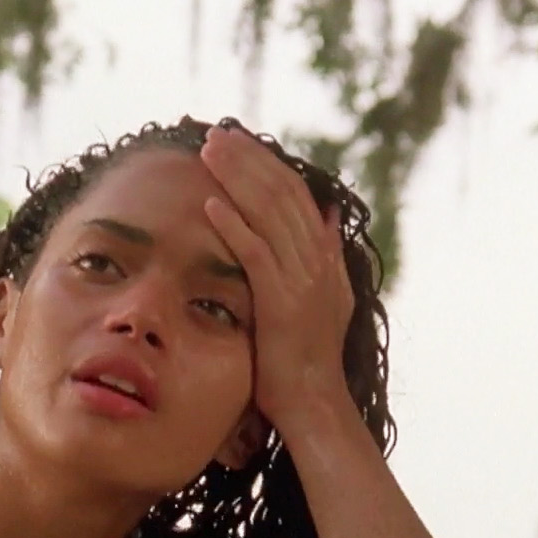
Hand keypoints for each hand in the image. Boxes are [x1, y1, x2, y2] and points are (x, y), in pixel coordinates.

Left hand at [199, 126, 354, 430]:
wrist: (315, 405)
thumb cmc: (308, 359)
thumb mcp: (327, 299)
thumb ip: (327, 256)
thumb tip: (329, 217)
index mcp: (321, 256)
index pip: (293, 194)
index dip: (264, 163)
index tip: (235, 140)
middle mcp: (316, 260)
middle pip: (280, 193)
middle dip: (246, 159)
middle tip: (214, 132)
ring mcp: (301, 280)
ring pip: (269, 215)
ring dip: (237, 180)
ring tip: (209, 153)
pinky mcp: (282, 302)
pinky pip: (256, 255)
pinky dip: (234, 228)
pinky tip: (211, 205)